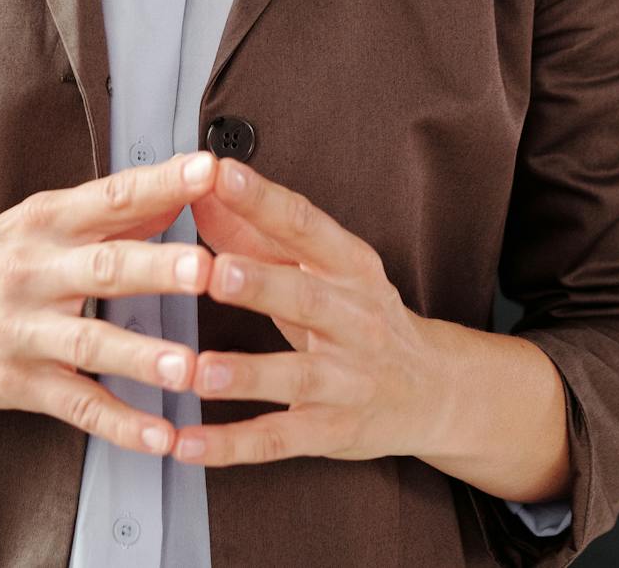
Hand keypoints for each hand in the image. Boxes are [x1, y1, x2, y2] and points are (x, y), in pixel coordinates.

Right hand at [0, 151, 218, 459]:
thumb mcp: (35, 223)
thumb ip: (110, 212)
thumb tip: (181, 188)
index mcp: (46, 223)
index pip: (110, 197)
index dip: (159, 184)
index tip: (205, 170)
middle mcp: (35, 272)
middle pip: (103, 267)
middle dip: (156, 269)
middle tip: (205, 269)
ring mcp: (25, 330)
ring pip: (90, 342)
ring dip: (141, 356)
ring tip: (188, 367)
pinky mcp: (18, 381)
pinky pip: (76, 404)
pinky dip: (120, 424)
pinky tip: (159, 436)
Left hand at [167, 157, 445, 468]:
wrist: (432, 390)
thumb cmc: (361, 317)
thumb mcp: (321, 268)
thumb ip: (255, 232)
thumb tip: (201, 190)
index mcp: (349, 267)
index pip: (305, 224)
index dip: (263, 199)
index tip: (221, 173)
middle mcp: (354, 319)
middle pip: (304, 297)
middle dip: (258, 283)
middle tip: (213, 270)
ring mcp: (346, 378)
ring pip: (294, 375)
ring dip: (245, 372)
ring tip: (200, 369)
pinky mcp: (331, 429)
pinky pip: (277, 438)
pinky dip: (230, 445)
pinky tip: (187, 443)